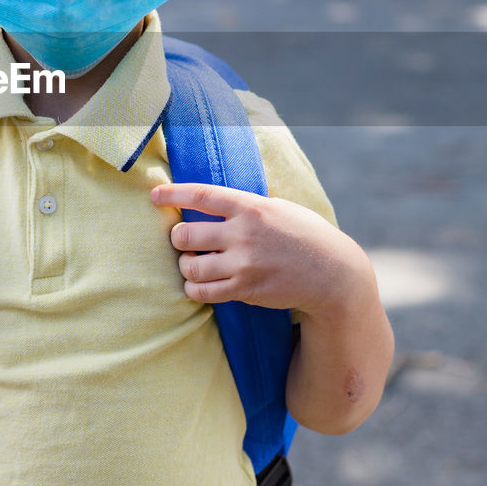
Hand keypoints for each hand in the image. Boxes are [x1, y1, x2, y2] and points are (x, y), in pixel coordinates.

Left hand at [151, 183, 365, 317]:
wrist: (332, 273)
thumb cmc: (304, 235)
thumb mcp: (278, 209)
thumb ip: (245, 206)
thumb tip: (210, 203)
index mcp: (251, 207)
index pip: (201, 195)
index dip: (173, 193)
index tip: (154, 195)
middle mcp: (244, 234)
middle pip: (185, 234)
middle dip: (178, 238)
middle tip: (184, 240)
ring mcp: (243, 264)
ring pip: (190, 266)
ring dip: (185, 265)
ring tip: (192, 264)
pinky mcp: (245, 289)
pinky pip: (202, 291)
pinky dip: (193, 288)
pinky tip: (198, 284)